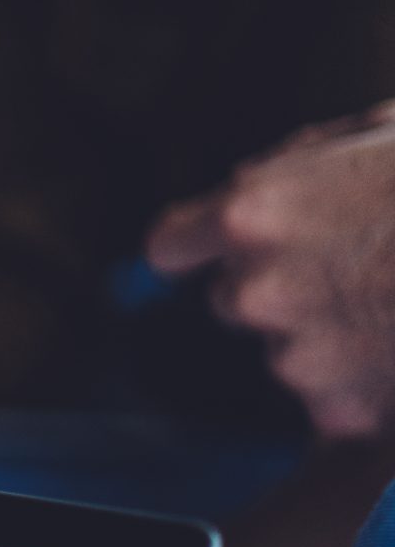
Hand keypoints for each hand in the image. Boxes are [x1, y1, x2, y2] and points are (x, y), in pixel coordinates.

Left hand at [147, 106, 394, 437]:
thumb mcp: (379, 134)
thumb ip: (310, 164)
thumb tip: (274, 181)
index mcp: (253, 212)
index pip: (172, 245)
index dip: (196, 247)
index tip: (211, 251)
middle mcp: (257, 289)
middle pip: (235, 300)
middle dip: (285, 285)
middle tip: (365, 264)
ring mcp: (296, 357)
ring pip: (293, 349)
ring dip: (337, 335)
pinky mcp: (339, 411)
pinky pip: (340, 398)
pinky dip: (373, 381)